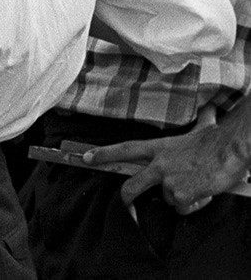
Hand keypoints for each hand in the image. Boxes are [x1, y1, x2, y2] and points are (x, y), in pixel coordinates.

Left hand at [85, 105, 250, 213]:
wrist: (231, 150)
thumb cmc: (219, 140)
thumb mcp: (204, 127)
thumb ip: (201, 120)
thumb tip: (209, 108)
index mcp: (160, 147)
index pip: (125, 149)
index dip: (104, 154)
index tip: (86, 158)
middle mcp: (159, 164)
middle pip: (132, 184)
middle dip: (126, 196)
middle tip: (126, 204)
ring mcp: (168, 180)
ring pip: (167, 199)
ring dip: (182, 197)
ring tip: (198, 185)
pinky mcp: (180, 194)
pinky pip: (182, 208)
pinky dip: (194, 204)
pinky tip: (204, 193)